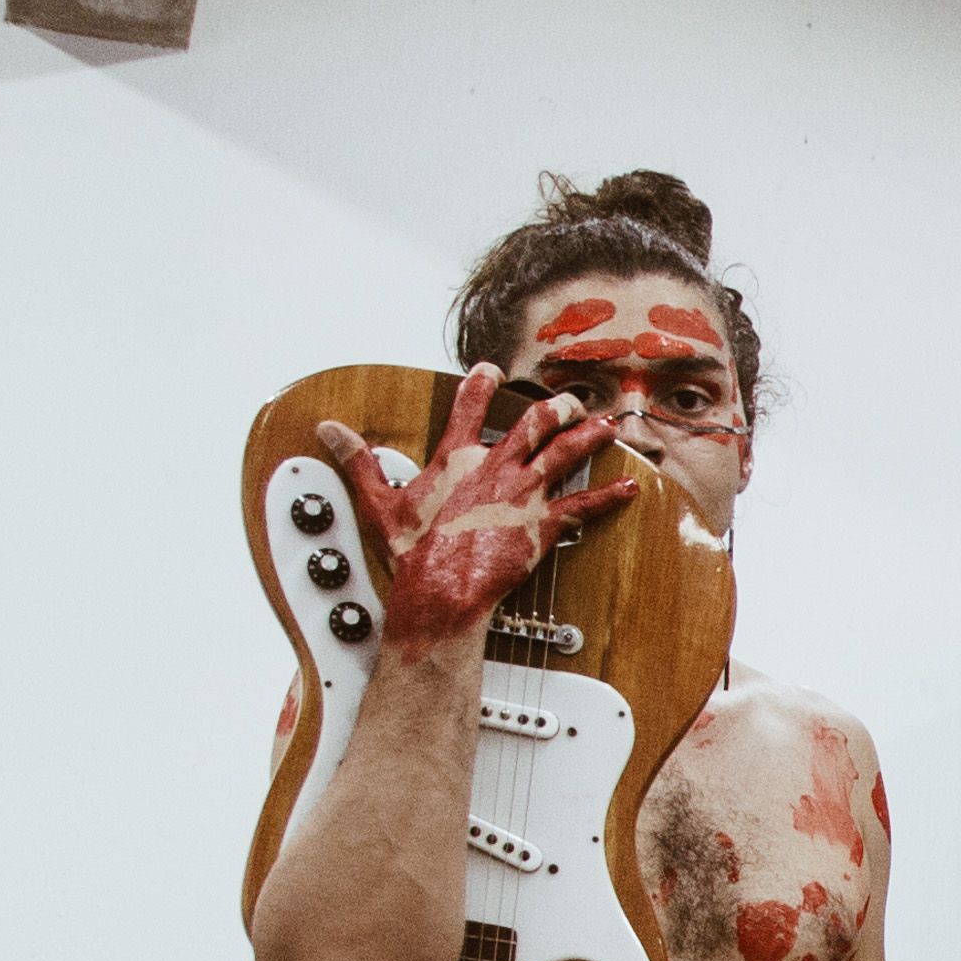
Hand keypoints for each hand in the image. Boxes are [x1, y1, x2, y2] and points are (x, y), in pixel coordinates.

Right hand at [312, 365, 634, 654]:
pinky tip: (630, 488)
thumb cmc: (413, 553)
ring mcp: (522, 495)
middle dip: (554, 407)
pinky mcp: (542, 525)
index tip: (489, 370)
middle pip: (532, 425)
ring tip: (607, 425)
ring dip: (588, 437)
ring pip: (564, 455)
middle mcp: (495, 469)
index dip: (480, 385)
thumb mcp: (378, 502)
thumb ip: (357, 460)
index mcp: (456, 460)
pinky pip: (584, 507)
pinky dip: (609, 497)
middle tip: (568, 400)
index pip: (468, 408)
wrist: (441, 590)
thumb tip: (330, 431)